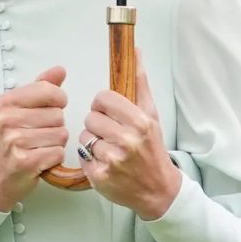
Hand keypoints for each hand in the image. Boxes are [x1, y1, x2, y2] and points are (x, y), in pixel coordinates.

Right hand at [0, 65, 68, 212]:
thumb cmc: (10, 142)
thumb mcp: (20, 110)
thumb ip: (41, 88)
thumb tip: (60, 70)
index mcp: (6, 102)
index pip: (48, 91)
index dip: (58, 101)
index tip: (51, 109)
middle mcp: (7, 120)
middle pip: (58, 115)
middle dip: (55, 126)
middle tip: (39, 135)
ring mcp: (15, 141)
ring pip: (61, 134)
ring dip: (56, 144)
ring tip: (39, 147)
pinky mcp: (25, 162)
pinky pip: (58, 153)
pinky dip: (54, 158)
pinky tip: (41, 160)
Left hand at [79, 63, 181, 219]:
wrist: (158, 189)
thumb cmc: (153, 149)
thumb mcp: (151, 114)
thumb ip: (140, 83)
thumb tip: (135, 52)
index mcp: (140, 122)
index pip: (103, 99)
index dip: (103, 105)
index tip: (110, 113)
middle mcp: (127, 141)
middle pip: (91, 117)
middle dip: (98, 124)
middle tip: (111, 134)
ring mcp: (112, 160)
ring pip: (84, 137)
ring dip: (92, 142)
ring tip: (109, 149)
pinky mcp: (100, 177)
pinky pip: (82, 157)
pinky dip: (90, 159)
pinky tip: (105, 162)